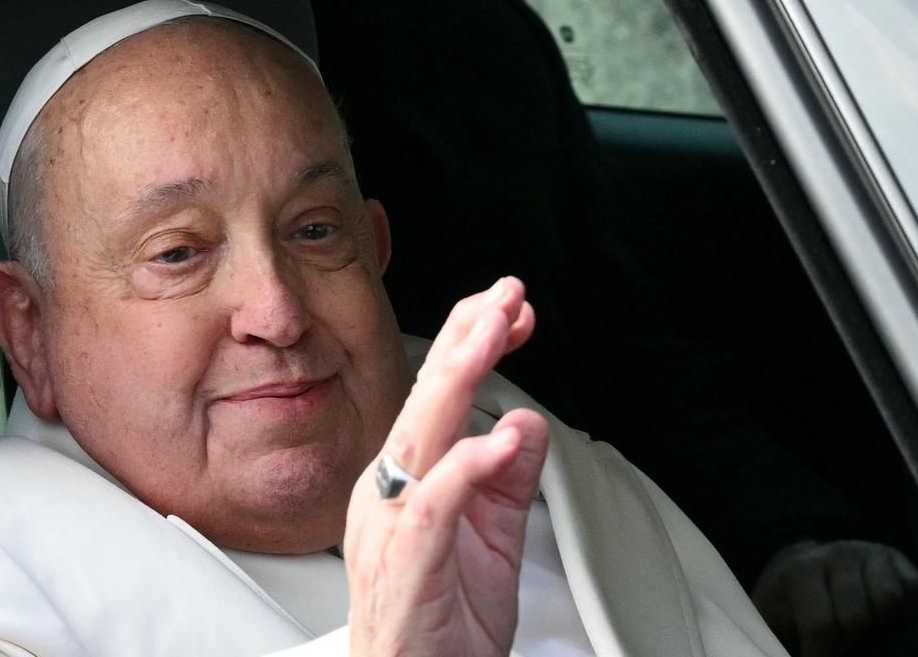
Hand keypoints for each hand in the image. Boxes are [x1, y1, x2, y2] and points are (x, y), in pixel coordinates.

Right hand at [344, 277, 547, 656]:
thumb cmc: (443, 621)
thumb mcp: (494, 535)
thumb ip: (509, 476)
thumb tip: (526, 421)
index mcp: (407, 479)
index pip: (437, 396)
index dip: (471, 345)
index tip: (512, 308)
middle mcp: (391, 493)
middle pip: (425, 400)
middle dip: (465, 339)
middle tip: (502, 296)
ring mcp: (391, 527)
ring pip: (422, 437)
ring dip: (459, 379)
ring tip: (494, 334)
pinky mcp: (406, 565)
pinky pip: (434, 507)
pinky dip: (467, 467)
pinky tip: (500, 438)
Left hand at [752, 539, 917, 655]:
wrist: (806, 566)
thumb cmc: (788, 602)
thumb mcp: (772, 617)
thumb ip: (775, 640)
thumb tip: (778, 654)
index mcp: (800, 570)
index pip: (821, 626)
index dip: (822, 655)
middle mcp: (835, 554)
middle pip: (857, 620)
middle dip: (848, 643)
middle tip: (838, 644)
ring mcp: (867, 551)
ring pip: (890, 602)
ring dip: (878, 624)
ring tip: (858, 627)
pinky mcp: (893, 555)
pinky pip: (912, 589)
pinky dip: (902, 608)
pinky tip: (878, 611)